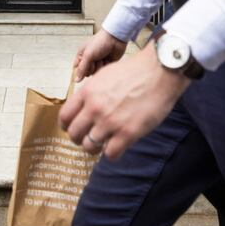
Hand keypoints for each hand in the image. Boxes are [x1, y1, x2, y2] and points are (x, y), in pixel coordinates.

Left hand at [59, 44, 190, 160]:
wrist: (159, 72)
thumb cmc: (135, 71)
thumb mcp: (105, 75)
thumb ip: (92, 92)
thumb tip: (84, 106)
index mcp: (88, 92)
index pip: (64, 117)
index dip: (68, 126)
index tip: (75, 128)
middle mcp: (95, 108)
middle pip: (74, 134)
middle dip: (80, 139)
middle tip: (89, 138)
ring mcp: (110, 122)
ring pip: (89, 147)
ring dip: (96, 147)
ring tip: (105, 143)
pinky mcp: (127, 133)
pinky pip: (110, 154)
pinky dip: (112, 153)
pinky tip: (119, 146)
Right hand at [72, 30, 127, 81]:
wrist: (115, 38)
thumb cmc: (100, 43)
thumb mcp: (88, 55)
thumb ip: (82, 69)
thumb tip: (76, 80)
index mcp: (82, 55)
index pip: (77, 69)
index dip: (81, 71)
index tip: (86, 66)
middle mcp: (89, 59)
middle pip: (87, 73)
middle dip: (92, 68)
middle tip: (96, 59)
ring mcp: (98, 62)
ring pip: (96, 73)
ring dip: (99, 67)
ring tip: (103, 58)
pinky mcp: (106, 64)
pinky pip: (103, 71)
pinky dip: (105, 67)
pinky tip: (108, 60)